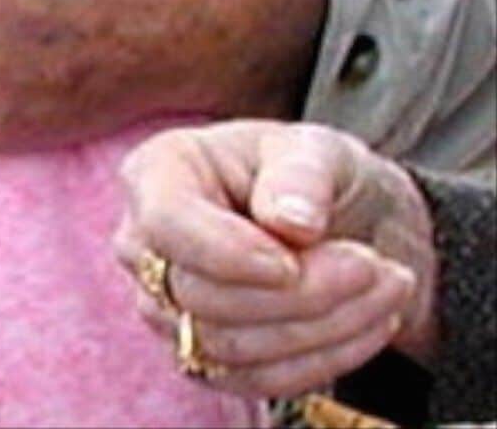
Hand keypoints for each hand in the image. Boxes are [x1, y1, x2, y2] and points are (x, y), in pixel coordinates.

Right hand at [111, 119, 439, 398]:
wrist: (342, 225)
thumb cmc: (316, 176)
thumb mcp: (319, 151)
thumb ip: (302, 176)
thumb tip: (292, 222)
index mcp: (157, 173)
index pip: (167, 224)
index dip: (229, 253)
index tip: (297, 262)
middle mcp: (143, 244)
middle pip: (201, 296)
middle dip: (303, 293)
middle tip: (379, 269)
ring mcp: (164, 306)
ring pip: (229, 347)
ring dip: (324, 329)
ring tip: (388, 290)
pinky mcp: (199, 357)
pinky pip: (254, 380)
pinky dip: (324, 361)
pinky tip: (370, 324)